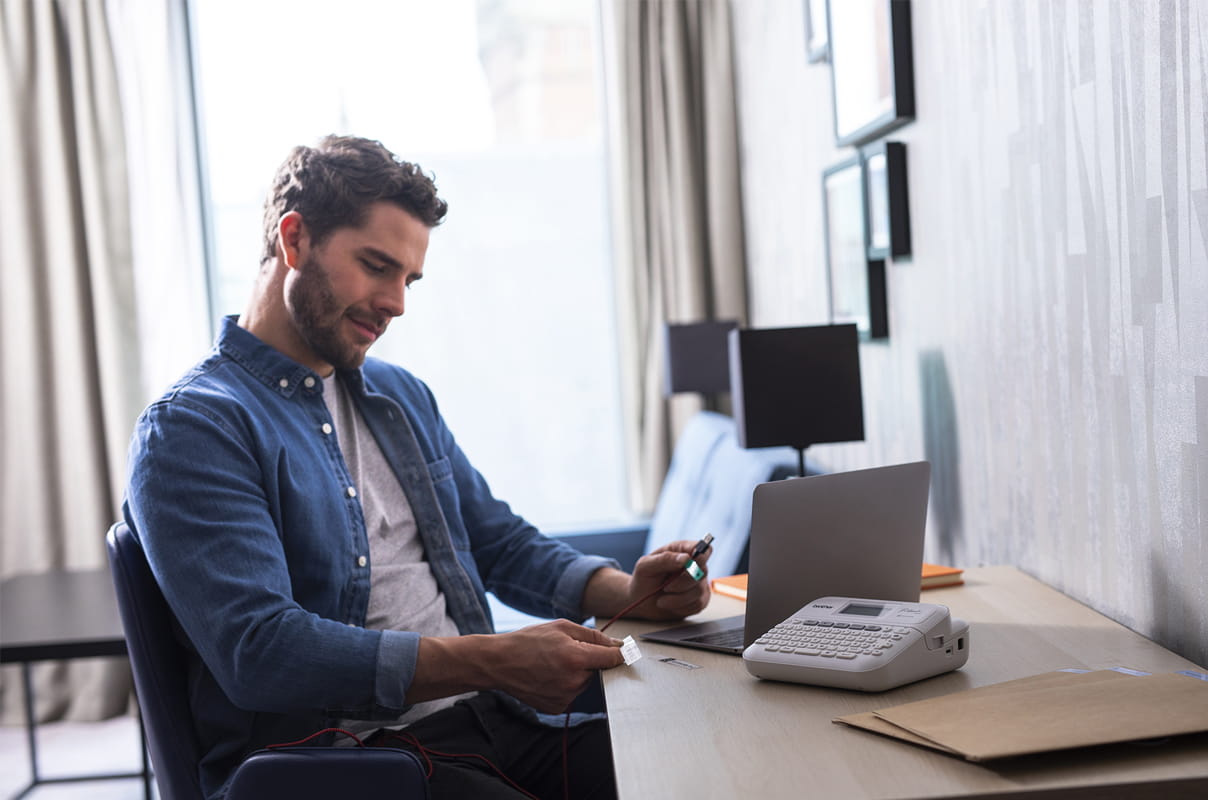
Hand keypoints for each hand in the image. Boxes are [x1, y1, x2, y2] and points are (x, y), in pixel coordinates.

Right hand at [483, 620, 624, 712]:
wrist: (499, 663)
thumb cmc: (528, 641)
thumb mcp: (561, 627)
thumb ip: (593, 635)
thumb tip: (617, 644)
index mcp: (576, 658)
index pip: (612, 658)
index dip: (620, 653)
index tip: (626, 652)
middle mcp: (573, 681)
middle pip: (597, 670)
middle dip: (589, 660)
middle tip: (565, 652)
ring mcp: (565, 698)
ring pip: (584, 682)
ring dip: (576, 673)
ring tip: (552, 664)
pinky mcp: (557, 707)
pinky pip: (572, 694)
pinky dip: (565, 685)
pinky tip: (548, 676)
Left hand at [620, 539, 712, 620]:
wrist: (642, 603)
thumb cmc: (644, 580)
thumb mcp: (646, 566)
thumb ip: (664, 559)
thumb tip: (686, 558)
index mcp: (681, 550)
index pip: (702, 549)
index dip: (701, 555)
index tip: (689, 564)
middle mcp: (694, 565)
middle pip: (701, 571)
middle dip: (681, 583)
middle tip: (665, 587)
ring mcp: (699, 583)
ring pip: (698, 590)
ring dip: (677, 598)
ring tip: (662, 599)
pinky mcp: (700, 599)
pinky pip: (697, 604)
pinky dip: (680, 607)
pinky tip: (670, 604)